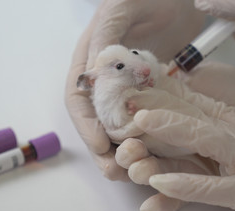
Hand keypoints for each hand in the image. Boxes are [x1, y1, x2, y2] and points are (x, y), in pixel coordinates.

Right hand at [65, 0, 203, 179]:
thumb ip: (105, 37)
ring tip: (134, 171)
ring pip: (119, 126)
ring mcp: (128, 89)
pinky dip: (148, 140)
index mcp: (89, 61)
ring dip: (124, 150)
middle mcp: (105, 80)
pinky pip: (145, 121)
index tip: (100, 144)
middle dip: (102, 148)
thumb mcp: (120, 10)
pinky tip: (156, 155)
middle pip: (95, 120)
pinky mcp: (151, 94)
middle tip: (116, 169)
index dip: (86, 124)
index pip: (78, 98)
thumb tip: (91, 72)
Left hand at [121, 63, 234, 210]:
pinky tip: (158, 183)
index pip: (194, 103)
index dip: (163, 93)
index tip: (136, 85)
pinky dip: (184, 185)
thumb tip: (180, 100)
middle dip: (158, 105)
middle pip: (193, 115)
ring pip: (203, 140)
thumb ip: (213, 121)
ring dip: (169, 131)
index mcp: (234, 122)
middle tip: (126, 99)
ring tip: (138, 127)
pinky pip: (212, 188)